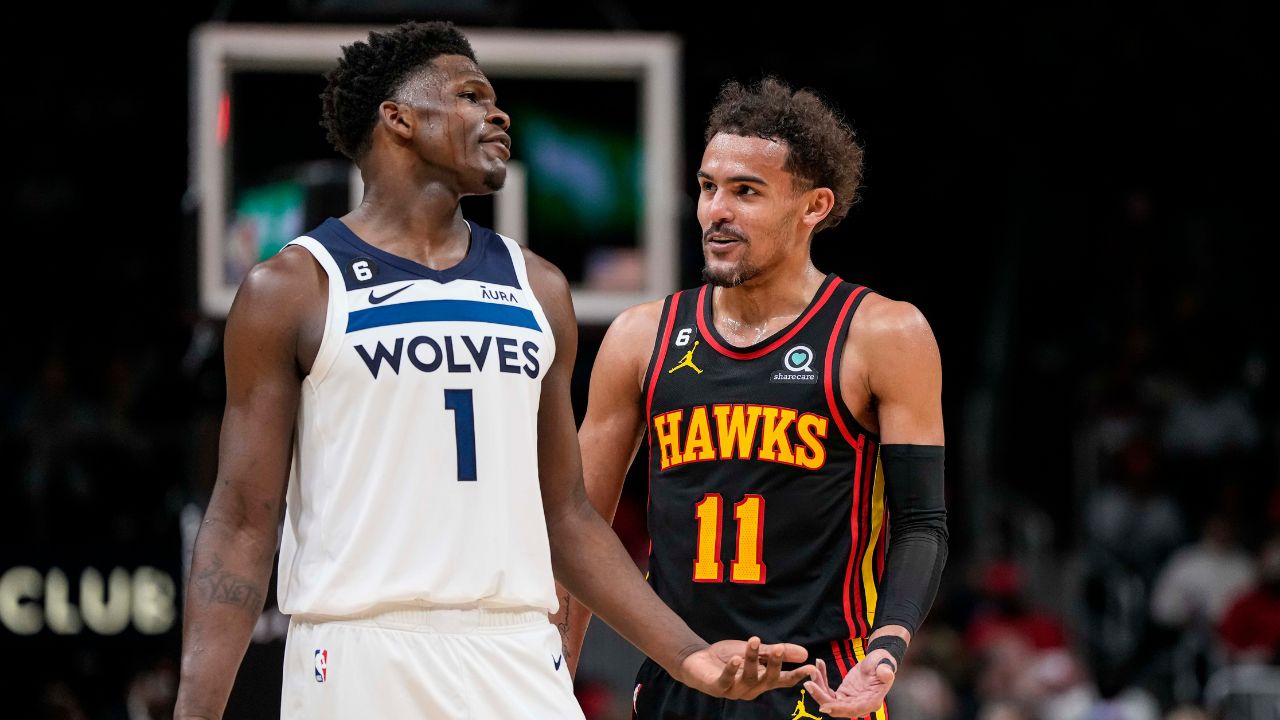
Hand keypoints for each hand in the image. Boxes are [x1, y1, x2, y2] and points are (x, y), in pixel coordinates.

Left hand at [678, 636, 815, 699]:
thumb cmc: (729, 657)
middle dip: (774, 664)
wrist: (698, 660)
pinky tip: (735, 658)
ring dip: (751, 659)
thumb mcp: (755, 652)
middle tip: (780, 648)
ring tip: (753, 641)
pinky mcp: (717, 687)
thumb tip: (805, 654)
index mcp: (762, 680)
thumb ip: (776, 652)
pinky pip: (726, 681)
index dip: (797, 675)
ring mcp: (734, 690)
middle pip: (767, 680)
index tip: (812, 668)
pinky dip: (732, 669)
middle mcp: (751, 689)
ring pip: (748, 678)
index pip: (783, 680)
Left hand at [803, 651, 894, 716]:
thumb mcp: (886, 664)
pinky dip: (821, 680)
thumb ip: (885, 670)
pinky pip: (828, 691)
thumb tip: (886, 673)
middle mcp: (859, 705)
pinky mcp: (842, 694)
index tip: (823, 705)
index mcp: (871, 702)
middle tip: (808, 683)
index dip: (837, 709)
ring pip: (829, 700)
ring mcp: (849, 701)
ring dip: (818, 686)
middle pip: (836, 707)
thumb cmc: (883, 663)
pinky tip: (818, 666)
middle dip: (821, 696)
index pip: (852, 710)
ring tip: (813, 670)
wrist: (878, 661)